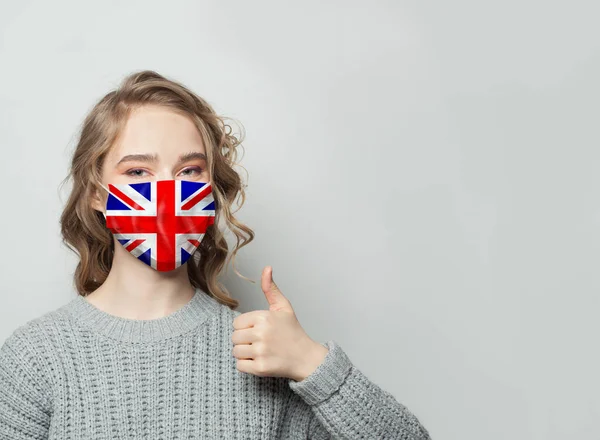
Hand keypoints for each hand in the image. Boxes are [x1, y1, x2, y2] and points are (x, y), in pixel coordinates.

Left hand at [232, 266, 328, 381]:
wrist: (306, 357)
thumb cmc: (292, 331)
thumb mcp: (284, 307)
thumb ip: (271, 289)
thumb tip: (267, 268)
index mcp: (264, 317)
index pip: (236, 323)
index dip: (246, 327)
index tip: (259, 330)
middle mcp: (261, 333)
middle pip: (234, 338)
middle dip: (244, 340)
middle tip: (260, 342)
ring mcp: (261, 351)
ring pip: (236, 352)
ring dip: (245, 353)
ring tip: (260, 351)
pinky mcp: (260, 368)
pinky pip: (239, 366)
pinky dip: (247, 365)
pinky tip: (260, 361)